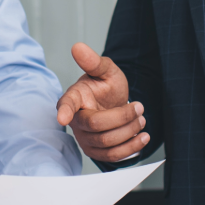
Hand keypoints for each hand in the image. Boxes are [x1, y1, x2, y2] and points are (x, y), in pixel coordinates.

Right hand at [55, 43, 147, 161]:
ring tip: (141, 119)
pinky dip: (131, 148)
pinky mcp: (96, 152)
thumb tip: (78, 46)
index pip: (66, 105)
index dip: (64, 111)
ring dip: (130, 131)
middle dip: (123, 117)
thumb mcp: (106, 70)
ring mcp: (84, 138)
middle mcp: (75, 121)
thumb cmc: (107, 86)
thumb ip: (94, 61)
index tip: (62, 117)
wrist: (115, 104)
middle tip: (139, 107)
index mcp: (74, 98)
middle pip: (98, 126)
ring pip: (107, 142)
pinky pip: (112, 157)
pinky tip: (143, 137)